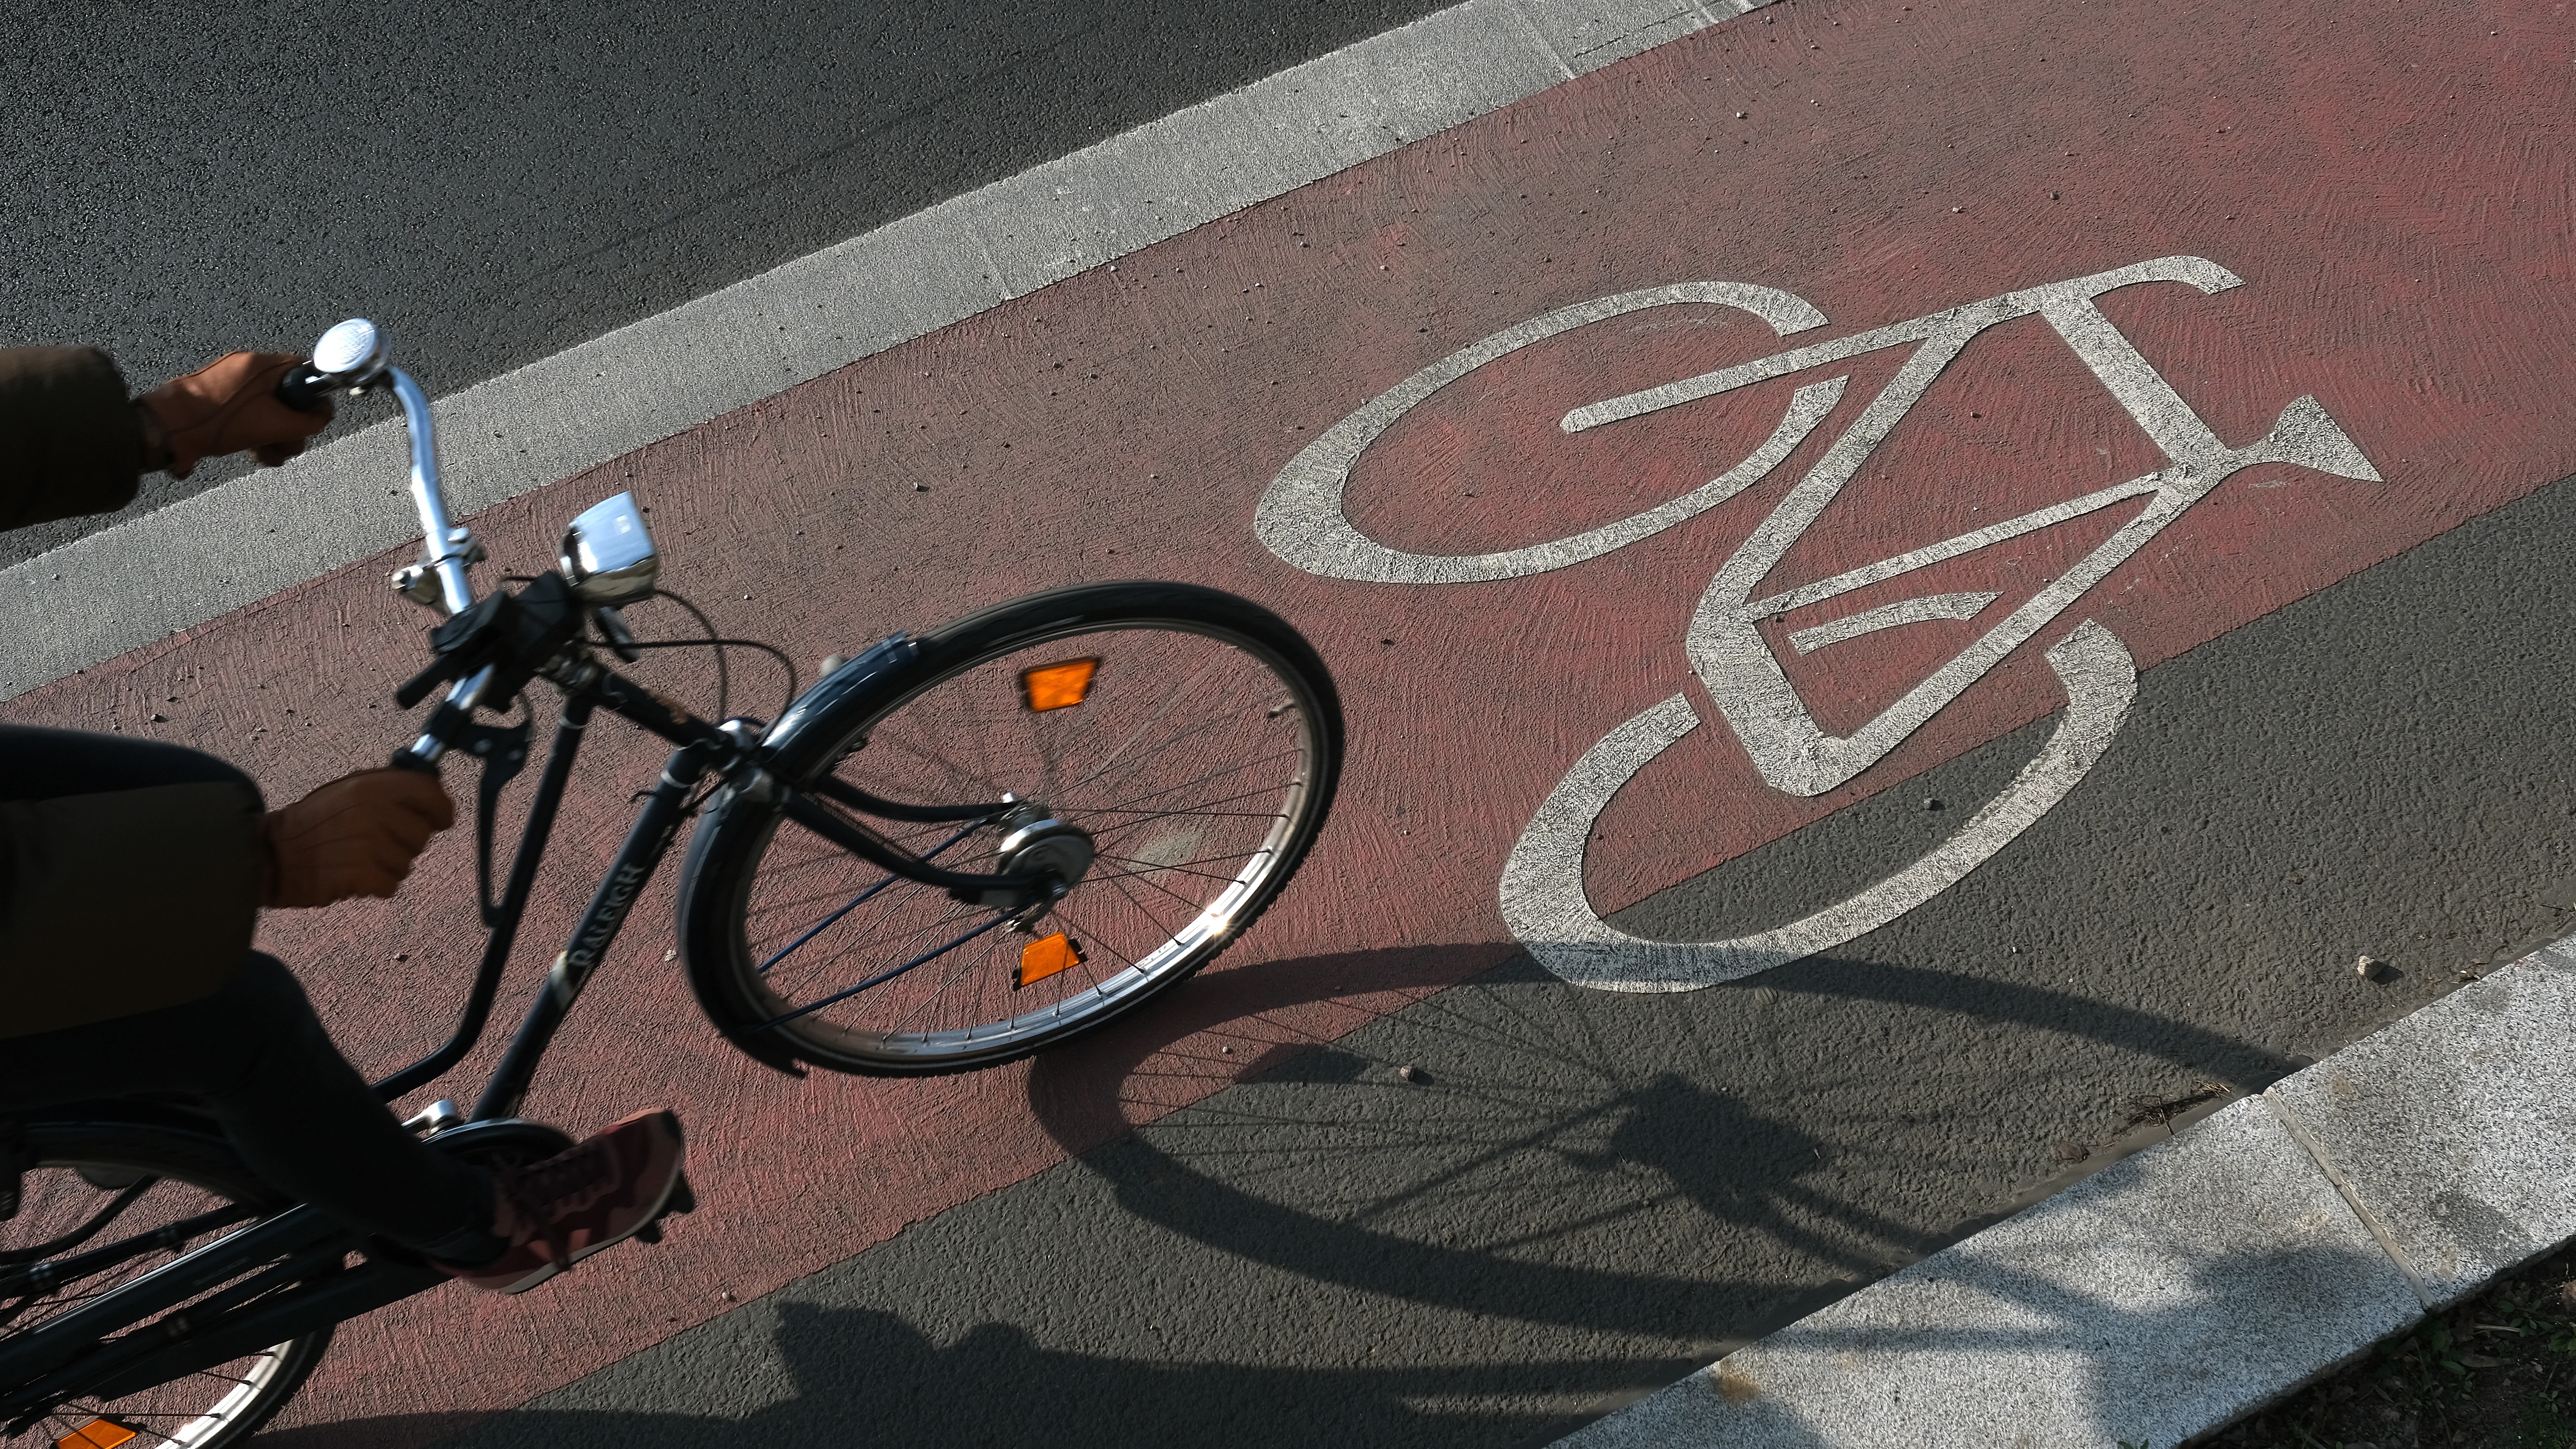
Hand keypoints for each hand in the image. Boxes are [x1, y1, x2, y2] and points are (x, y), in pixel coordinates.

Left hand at [137, 351, 333, 479]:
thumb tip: (321, 419)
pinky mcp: (219, 400)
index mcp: (260, 365)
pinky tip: (251, 452)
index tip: (309, 421)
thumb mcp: (273, 425)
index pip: (304, 372)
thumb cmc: (214, 422)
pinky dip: (256, 433)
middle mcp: (245, 369)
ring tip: (263, 453)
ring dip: (274, 435)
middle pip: (288, 396)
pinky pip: (250, 414)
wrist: (165, 429)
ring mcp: (231, 384)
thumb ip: (307, 421)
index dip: (312, 399)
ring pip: (269, 409)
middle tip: (282, 444)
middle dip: (290, 426)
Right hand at [259, 768, 455, 908]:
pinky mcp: (362, 874)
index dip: (441, 808)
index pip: (430, 792)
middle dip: (406, 842)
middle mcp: (373, 812)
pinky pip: (391, 885)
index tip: (441, 819)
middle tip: (375, 842)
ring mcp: (369, 844)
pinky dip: (376, 885)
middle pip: (422, 834)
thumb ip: (386, 789)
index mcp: (370, 786)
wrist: (271, 855)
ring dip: (388, 865)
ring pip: (407, 862)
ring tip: (357, 856)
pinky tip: (353, 874)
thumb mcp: (346, 791)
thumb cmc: (311, 823)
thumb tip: (431, 791)